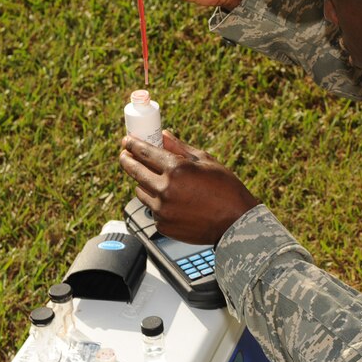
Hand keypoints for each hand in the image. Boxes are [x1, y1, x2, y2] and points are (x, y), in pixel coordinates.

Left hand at [119, 130, 260, 244]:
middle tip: (125, 155)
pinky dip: (158, 202)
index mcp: (177, 169)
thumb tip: (164, 136)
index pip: (145, 152)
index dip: (132, 144)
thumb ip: (180, 148)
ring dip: (144, 183)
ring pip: (141, 191)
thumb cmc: (227, 190)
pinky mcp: (162, 225)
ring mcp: (162, 210)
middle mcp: (165, 189)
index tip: (127, 141)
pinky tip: (174, 201)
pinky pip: (152, 209)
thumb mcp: (206, 162)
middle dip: (128, 160)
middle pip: (135, 171)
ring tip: (157, 180)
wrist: (236, 223)